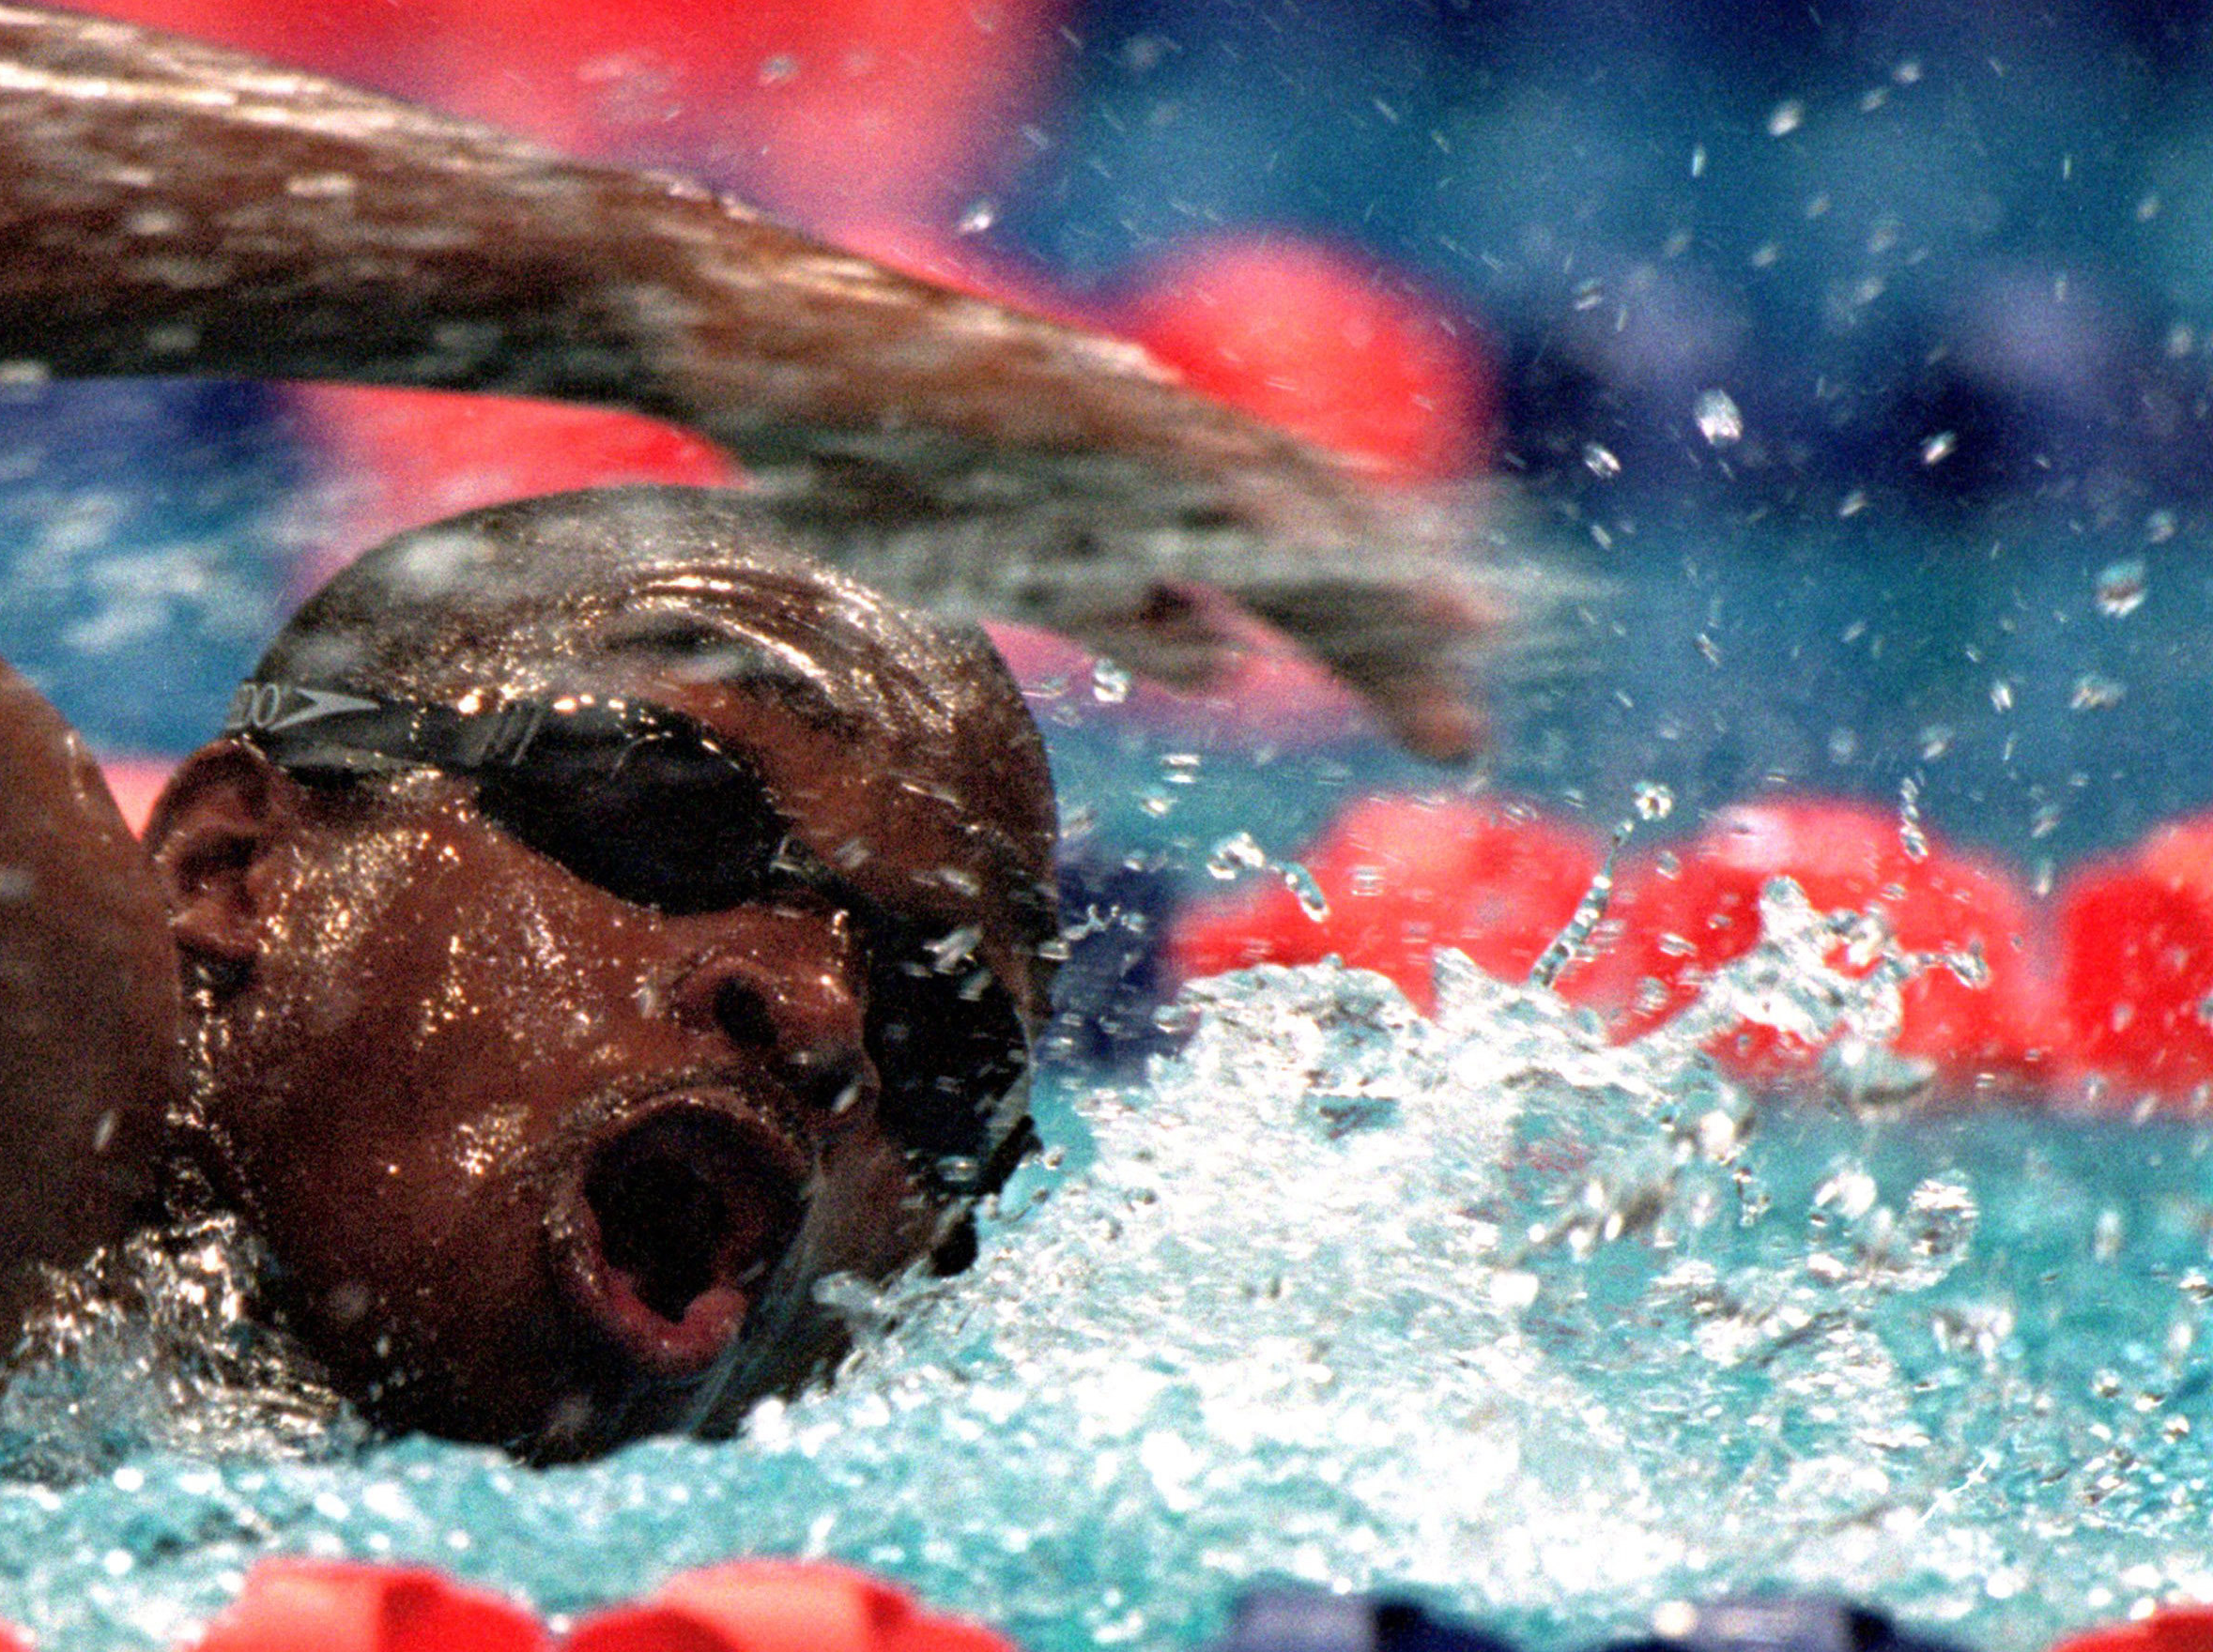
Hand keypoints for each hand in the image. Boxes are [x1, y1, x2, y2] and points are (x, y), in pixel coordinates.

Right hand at [737, 404, 1504, 762]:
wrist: (756, 349)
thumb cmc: (866, 454)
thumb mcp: (1011, 560)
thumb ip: (1119, 604)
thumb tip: (1230, 664)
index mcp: (1153, 494)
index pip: (1292, 579)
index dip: (1374, 650)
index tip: (1447, 732)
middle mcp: (1157, 444)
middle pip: (1304, 544)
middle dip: (1389, 639)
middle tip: (1462, 737)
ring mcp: (1107, 411)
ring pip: (1258, 492)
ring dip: (1350, 567)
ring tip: (1444, 634)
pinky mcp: (1048, 391)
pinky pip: (1155, 449)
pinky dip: (1227, 494)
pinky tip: (1287, 541)